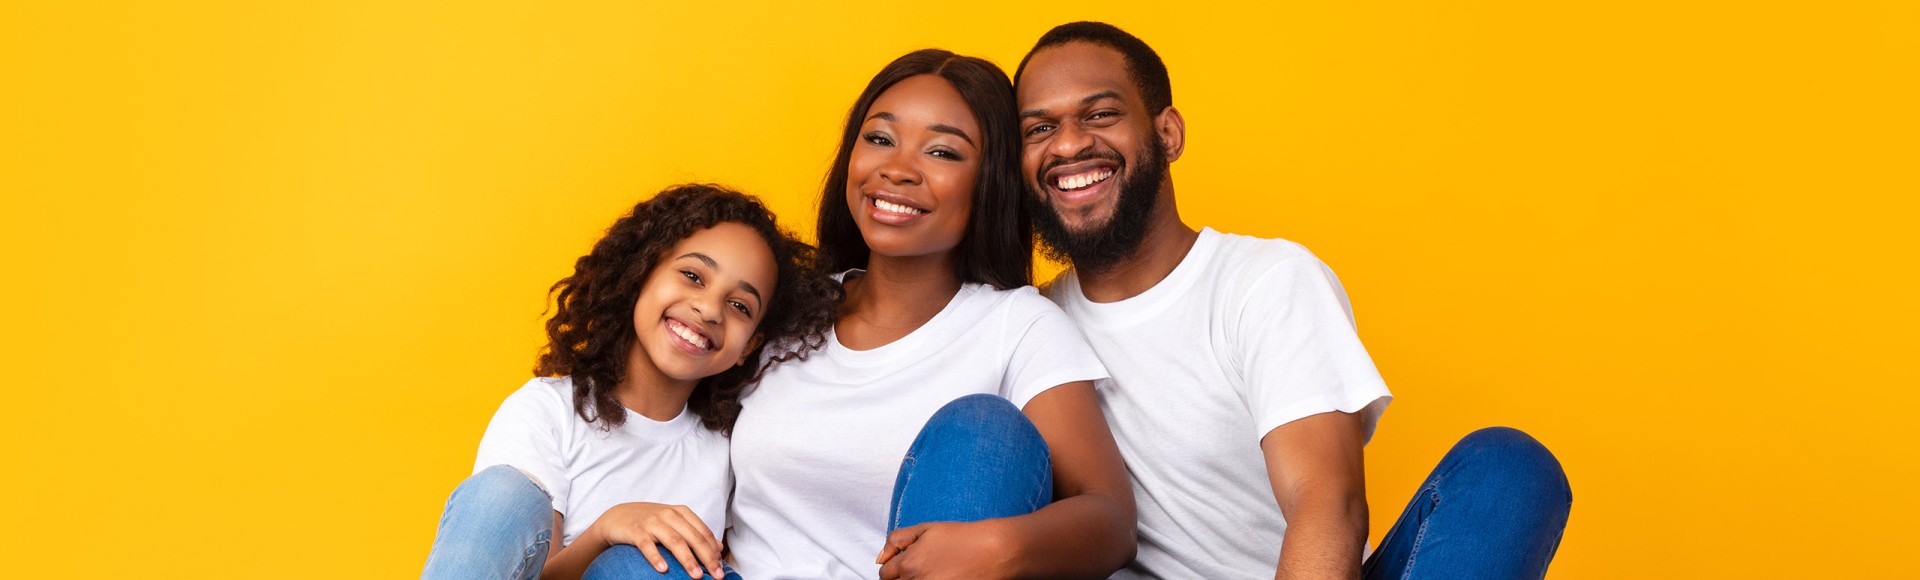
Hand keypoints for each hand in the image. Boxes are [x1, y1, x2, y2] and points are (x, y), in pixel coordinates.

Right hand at [593, 502, 724, 578]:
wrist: (617, 516)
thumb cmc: (650, 522)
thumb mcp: (674, 522)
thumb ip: (695, 532)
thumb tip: (718, 547)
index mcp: (681, 512)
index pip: (703, 532)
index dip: (714, 550)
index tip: (720, 568)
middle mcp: (668, 515)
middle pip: (693, 537)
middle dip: (707, 557)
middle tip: (716, 575)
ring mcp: (652, 522)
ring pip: (674, 541)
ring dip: (687, 559)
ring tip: (696, 575)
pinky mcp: (636, 530)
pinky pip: (647, 545)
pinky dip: (656, 557)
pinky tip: (663, 570)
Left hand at [875, 520, 1013, 579]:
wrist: (993, 551)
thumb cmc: (962, 537)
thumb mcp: (926, 528)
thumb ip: (897, 540)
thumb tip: (879, 558)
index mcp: (908, 563)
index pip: (884, 575)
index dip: (892, 569)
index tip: (903, 566)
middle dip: (900, 579)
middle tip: (919, 571)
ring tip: (932, 574)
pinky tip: (941, 578)